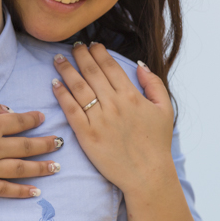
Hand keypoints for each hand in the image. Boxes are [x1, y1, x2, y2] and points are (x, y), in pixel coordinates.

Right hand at [0, 97, 61, 197]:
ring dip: (41, 168)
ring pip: (21, 169)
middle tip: (60, 144)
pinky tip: (35, 191)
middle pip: (27, 146)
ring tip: (55, 168)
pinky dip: (21, 191)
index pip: (20, 122)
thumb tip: (9, 111)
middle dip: (46, 144)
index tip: (43, 119)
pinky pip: (4, 190)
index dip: (34, 119)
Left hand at [51, 43, 174, 196]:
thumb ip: (153, 84)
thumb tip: (139, 64)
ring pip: (78, 87)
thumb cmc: (157, 143)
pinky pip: (71, 110)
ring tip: (58, 58)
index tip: (91, 45)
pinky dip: (61, 94)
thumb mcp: (165, 109)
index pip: (110, 65)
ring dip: (66, 70)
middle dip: (80, 55)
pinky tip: (54, 83)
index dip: (98, 52)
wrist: (147, 175)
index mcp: (131, 95)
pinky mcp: (87, 135)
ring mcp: (99, 119)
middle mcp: (114, 104)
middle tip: (72, 46)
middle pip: (91, 71)